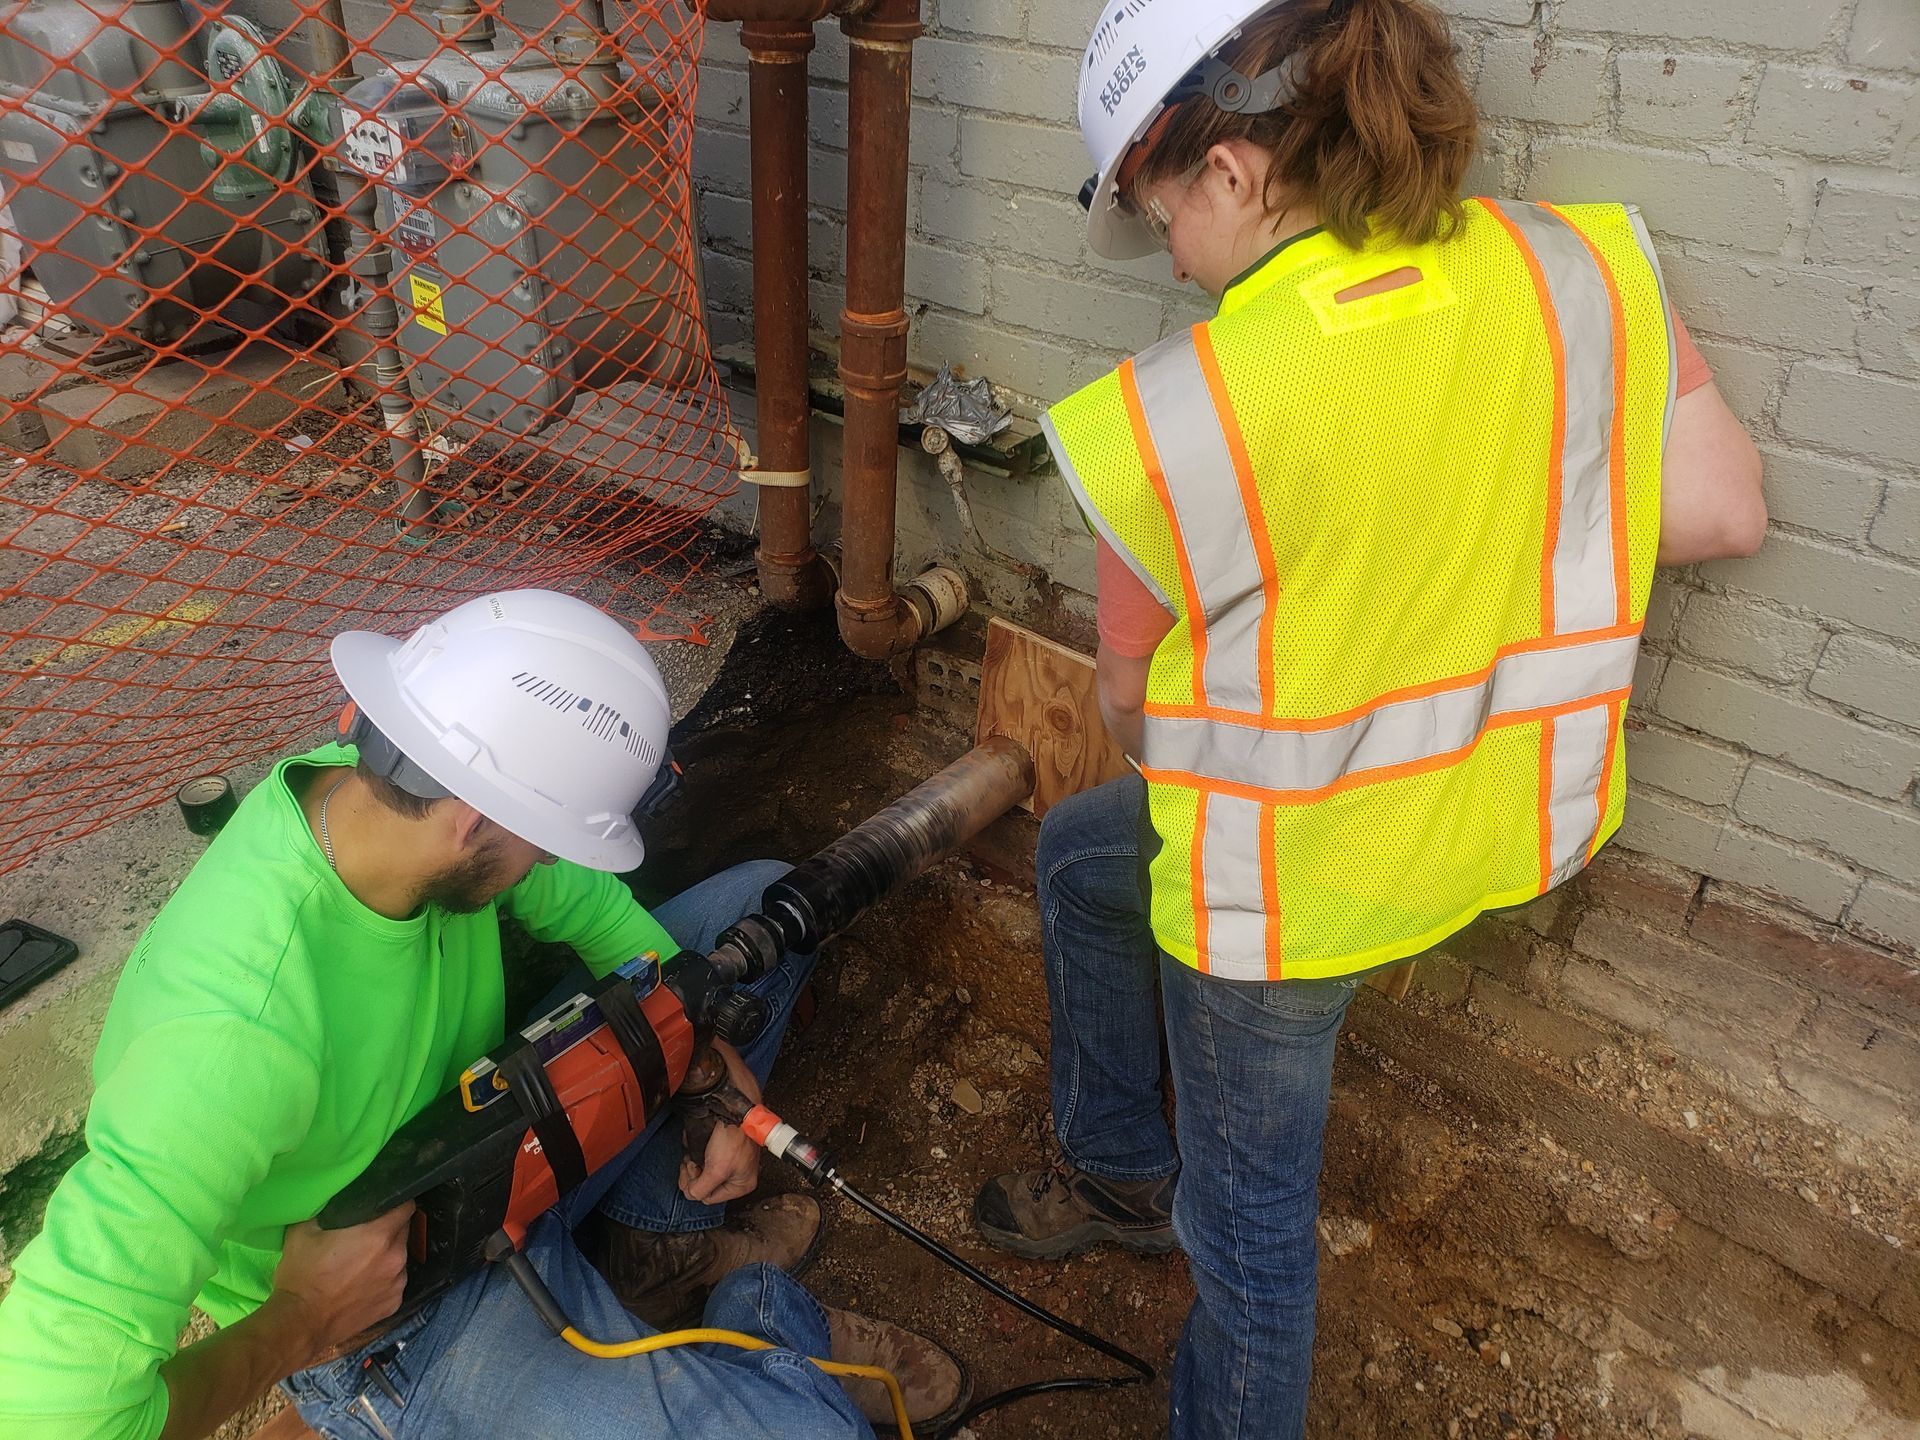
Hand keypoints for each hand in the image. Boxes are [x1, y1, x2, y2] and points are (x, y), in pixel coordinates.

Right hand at [271, 1202, 413, 1362]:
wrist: (299, 1324)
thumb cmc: (301, 1275)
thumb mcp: (304, 1231)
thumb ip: (329, 1209)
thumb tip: (340, 1197)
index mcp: (379, 1234)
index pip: (406, 1205)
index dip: (396, 1200)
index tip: (384, 1202)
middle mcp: (396, 1257)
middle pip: (403, 1230)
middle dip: (388, 1228)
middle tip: (366, 1232)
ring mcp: (398, 1282)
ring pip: (400, 1257)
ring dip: (387, 1255)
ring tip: (362, 1262)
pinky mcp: (394, 1303)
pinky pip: (395, 1281)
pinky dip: (384, 1279)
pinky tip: (363, 1284)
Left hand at [679, 1042, 761, 1204]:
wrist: (734, 1108)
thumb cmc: (734, 1135)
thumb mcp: (717, 1170)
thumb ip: (700, 1189)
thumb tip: (690, 1193)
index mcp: (742, 1185)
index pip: (708, 1198)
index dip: (696, 1185)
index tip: (694, 1169)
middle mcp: (737, 1176)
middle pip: (704, 1186)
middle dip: (693, 1174)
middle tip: (691, 1162)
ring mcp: (729, 1162)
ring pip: (701, 1173)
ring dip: (692, 1163)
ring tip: (693, 1153)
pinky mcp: (722, 1150)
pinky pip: (703, 1159)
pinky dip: (695, 1153)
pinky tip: (696, 1147)